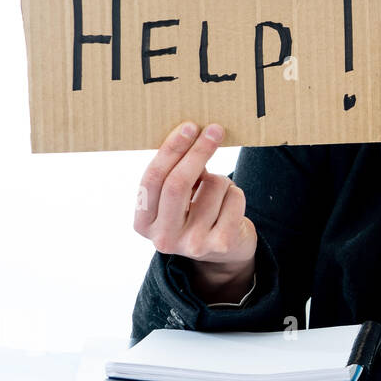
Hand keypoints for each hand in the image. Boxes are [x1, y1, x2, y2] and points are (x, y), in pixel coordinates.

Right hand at [133, 121, 257, 280]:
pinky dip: (236, 192)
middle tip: (215, 130)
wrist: (223, 253)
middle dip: (199, 151)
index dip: (171, 150)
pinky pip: (235, 197)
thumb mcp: (175, 199)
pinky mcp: (221, 244)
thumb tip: (191, 133)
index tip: (189, 127)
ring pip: (214, 185)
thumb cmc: (195, 213)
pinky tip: (229, 207)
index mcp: (143, 222)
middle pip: (178, 183)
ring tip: (218, 195)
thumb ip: (174, 174)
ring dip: (222, 179)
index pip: (153, 179)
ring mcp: (192, 244)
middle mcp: (163, 238)